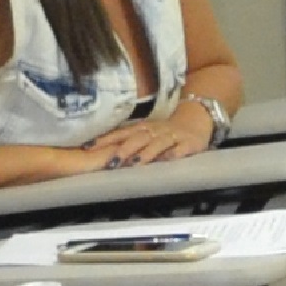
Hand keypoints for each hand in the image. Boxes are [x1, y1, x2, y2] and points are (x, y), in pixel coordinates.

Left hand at [93, 100, 222, 166]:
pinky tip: (168, 159)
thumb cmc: (165, 132)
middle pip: (138, 138)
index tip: (88, 148)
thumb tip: (101, 152)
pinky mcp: (189, 143)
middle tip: (112, 162)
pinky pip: (181, 149)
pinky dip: (174, 154)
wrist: (197, 121)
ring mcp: (172, 137)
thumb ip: (128, 141)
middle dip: (125, 150)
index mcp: (142, 128)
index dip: (105, 140)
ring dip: (146, 153)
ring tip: (135, 164)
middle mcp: (155, 131)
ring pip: (158, 143)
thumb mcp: (146, 133)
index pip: (121, 133)